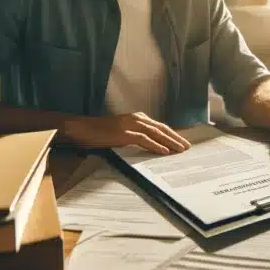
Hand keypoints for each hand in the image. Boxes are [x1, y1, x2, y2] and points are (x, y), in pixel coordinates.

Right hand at [58, 112, 191, 154]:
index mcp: (137, 117)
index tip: (182, 142)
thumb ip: (135, 135)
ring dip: (170, 142)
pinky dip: (155, 146)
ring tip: (180, 150)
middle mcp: (136, 118)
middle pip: (161, 129)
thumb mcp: (121, 131)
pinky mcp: (123, 133)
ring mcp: (130, 125)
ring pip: (156, 133)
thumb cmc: (100, 132)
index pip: (159, 126)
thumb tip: (150, 144)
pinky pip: (144, 140)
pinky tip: (164, 152)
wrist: (82, 129)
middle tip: (187, 147)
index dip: (172, 134)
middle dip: (176, 138)